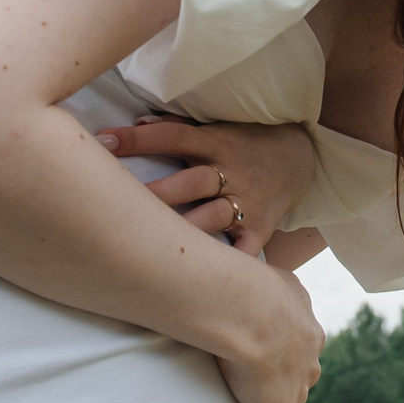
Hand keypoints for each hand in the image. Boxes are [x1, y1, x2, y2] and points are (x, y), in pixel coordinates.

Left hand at [98, 115, 318, 256]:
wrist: (301, 158)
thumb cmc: (244, 142)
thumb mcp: (216, 127)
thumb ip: (178, 127)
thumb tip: (135, 122)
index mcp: (215, 143)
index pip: (172, 136)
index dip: (138, 140)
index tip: (102, 141)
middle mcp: (230, 172)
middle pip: (192, 182)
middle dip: (160, 192)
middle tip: (123, 202)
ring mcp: (247, 202)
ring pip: (214, 217)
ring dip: (187, 229)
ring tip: (158, 244)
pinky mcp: (260, 228)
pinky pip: (246, 251)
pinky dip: (231, 265)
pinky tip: (207, 280)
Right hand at [214, 262, 322, 402]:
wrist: (248, 308)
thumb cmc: (244, 281)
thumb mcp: (257, 267)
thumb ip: (252, 271)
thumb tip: (230, 255)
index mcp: (305, 326)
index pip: (300, 347)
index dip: (288, 354)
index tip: (275, 357)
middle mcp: (307, 362)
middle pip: (300, 384)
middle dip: (290, 390)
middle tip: (271, 399)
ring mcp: (293, 394)